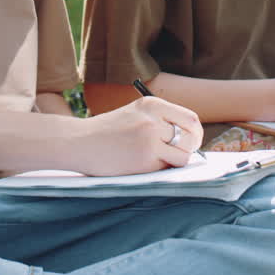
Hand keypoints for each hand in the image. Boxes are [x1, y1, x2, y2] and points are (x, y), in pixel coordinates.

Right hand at [76, 96, 203, 175]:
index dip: (195, 133)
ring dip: (176, 161)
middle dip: (191, 148)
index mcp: (152, 105)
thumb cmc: (106, 132)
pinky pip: (167, 167)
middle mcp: (153, 119)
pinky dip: (162, 169)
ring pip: (183, 155)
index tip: (192, 142)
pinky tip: (144, 165)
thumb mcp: (134, 114)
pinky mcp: (145, 159)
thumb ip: (159, 120)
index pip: (190, 118)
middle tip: (183, 155)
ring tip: (160, 161)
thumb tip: (190, 138)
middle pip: (191, 136)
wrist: (78, 142)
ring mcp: (150, 139)